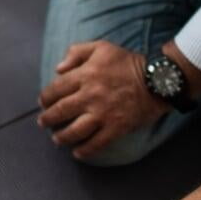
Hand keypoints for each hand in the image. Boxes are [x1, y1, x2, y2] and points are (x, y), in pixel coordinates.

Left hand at [38, 41, 167, 160]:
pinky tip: (78, 153)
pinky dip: (85, 150)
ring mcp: (103, 113)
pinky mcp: (117, 127)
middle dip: (48, 119)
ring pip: (76, 130)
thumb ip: (76, 53)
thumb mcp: (101, 47)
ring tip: (56, 140)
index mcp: (85, 75)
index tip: (43, 103)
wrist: (157, 80)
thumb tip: (58, 69)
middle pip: (61, 111)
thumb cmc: (128, 62)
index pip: (56, 89)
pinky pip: (97, 143)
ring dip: (62, 137)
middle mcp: (90, 95)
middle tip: (43, 123)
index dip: (46, 97)